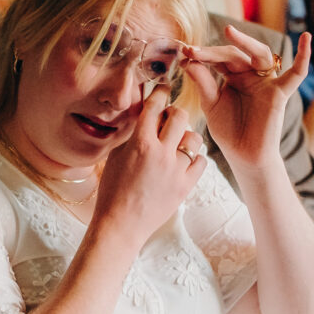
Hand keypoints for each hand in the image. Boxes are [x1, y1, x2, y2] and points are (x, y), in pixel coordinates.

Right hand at [87, 91, 207, 249]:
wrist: (121, 225)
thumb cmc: (112, 191)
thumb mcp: (116, 156)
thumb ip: (133, 134)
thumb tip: (146, 114)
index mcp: (140, 143)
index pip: (155, 106)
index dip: (160, 92)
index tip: (163, 88)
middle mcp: (161, 153)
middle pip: (180, 116)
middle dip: (175, 113)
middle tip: (169, 119)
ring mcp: (176, 171)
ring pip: (194, 138)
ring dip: (186, 137)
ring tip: (177, 145)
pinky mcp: (186, 186)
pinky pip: (201, 161)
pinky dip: (194, 158)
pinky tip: (184, 162)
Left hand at [182, 30, 310, 170]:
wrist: (244, 156)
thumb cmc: (229, 131)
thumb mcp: (211, 105)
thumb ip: (203, 84)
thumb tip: (189, 62)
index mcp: (234, 75)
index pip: (219, 58)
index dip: (202, 55)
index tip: (184, 54)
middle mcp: (251, 74)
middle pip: (235, 54)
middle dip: (214, 51)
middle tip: (193, 51)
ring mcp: (267, 82)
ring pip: (260, 54)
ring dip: (246, 42)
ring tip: (230, 31)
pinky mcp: (280, 93)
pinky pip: (296, 74)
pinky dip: (304, 57)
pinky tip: (306, 38)